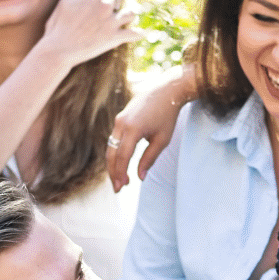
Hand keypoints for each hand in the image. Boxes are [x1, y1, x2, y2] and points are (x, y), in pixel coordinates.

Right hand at [37, 0, 141, 74]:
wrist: (58, 49)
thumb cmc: (58, 23)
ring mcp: (112, 21)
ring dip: (128, 15)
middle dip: (113, 4)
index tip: (91, 4)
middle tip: (104, 13)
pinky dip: (139, 34)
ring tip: (124, 19)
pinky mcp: (116, 38)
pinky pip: (134, 34)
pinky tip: (142, 34)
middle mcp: (106, 4)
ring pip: (130, 13)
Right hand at [107, 62, 191, 190]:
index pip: (122, 157)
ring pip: (111, 147)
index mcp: (132, 129)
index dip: (120, 173)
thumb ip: (149, 158)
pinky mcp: (120, 119)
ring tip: (121, 178)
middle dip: (114, 172)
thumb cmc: (167, 115)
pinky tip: (122, 163)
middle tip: (118, 188)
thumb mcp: (162, 140)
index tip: (121, 187)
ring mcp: (119, 120)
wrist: (166, 91)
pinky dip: (117, 152)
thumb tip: (140, 176)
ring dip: (114, 163)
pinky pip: (115, 139)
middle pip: (112, 153)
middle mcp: (121, 124)